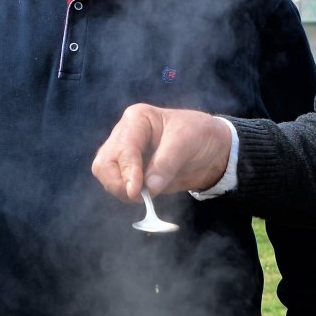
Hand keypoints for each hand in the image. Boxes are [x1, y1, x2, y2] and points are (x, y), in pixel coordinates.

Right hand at [92, 104, 233, 200]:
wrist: (211, 149)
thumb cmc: (198, 135)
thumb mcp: (186, 143)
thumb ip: (166, 163)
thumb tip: (149, 187)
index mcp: (136, 119)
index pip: (123, 148)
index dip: (127, 170)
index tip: (135, 191)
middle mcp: (125, 136)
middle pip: (104, 163)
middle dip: (118, 182)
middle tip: (137, 196)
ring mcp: (124, 155)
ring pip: (105, 176)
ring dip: (121, 190)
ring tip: (145, 195)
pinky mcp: (129, 172)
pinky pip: (118, 187)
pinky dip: (128, 195)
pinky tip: (146, 195)